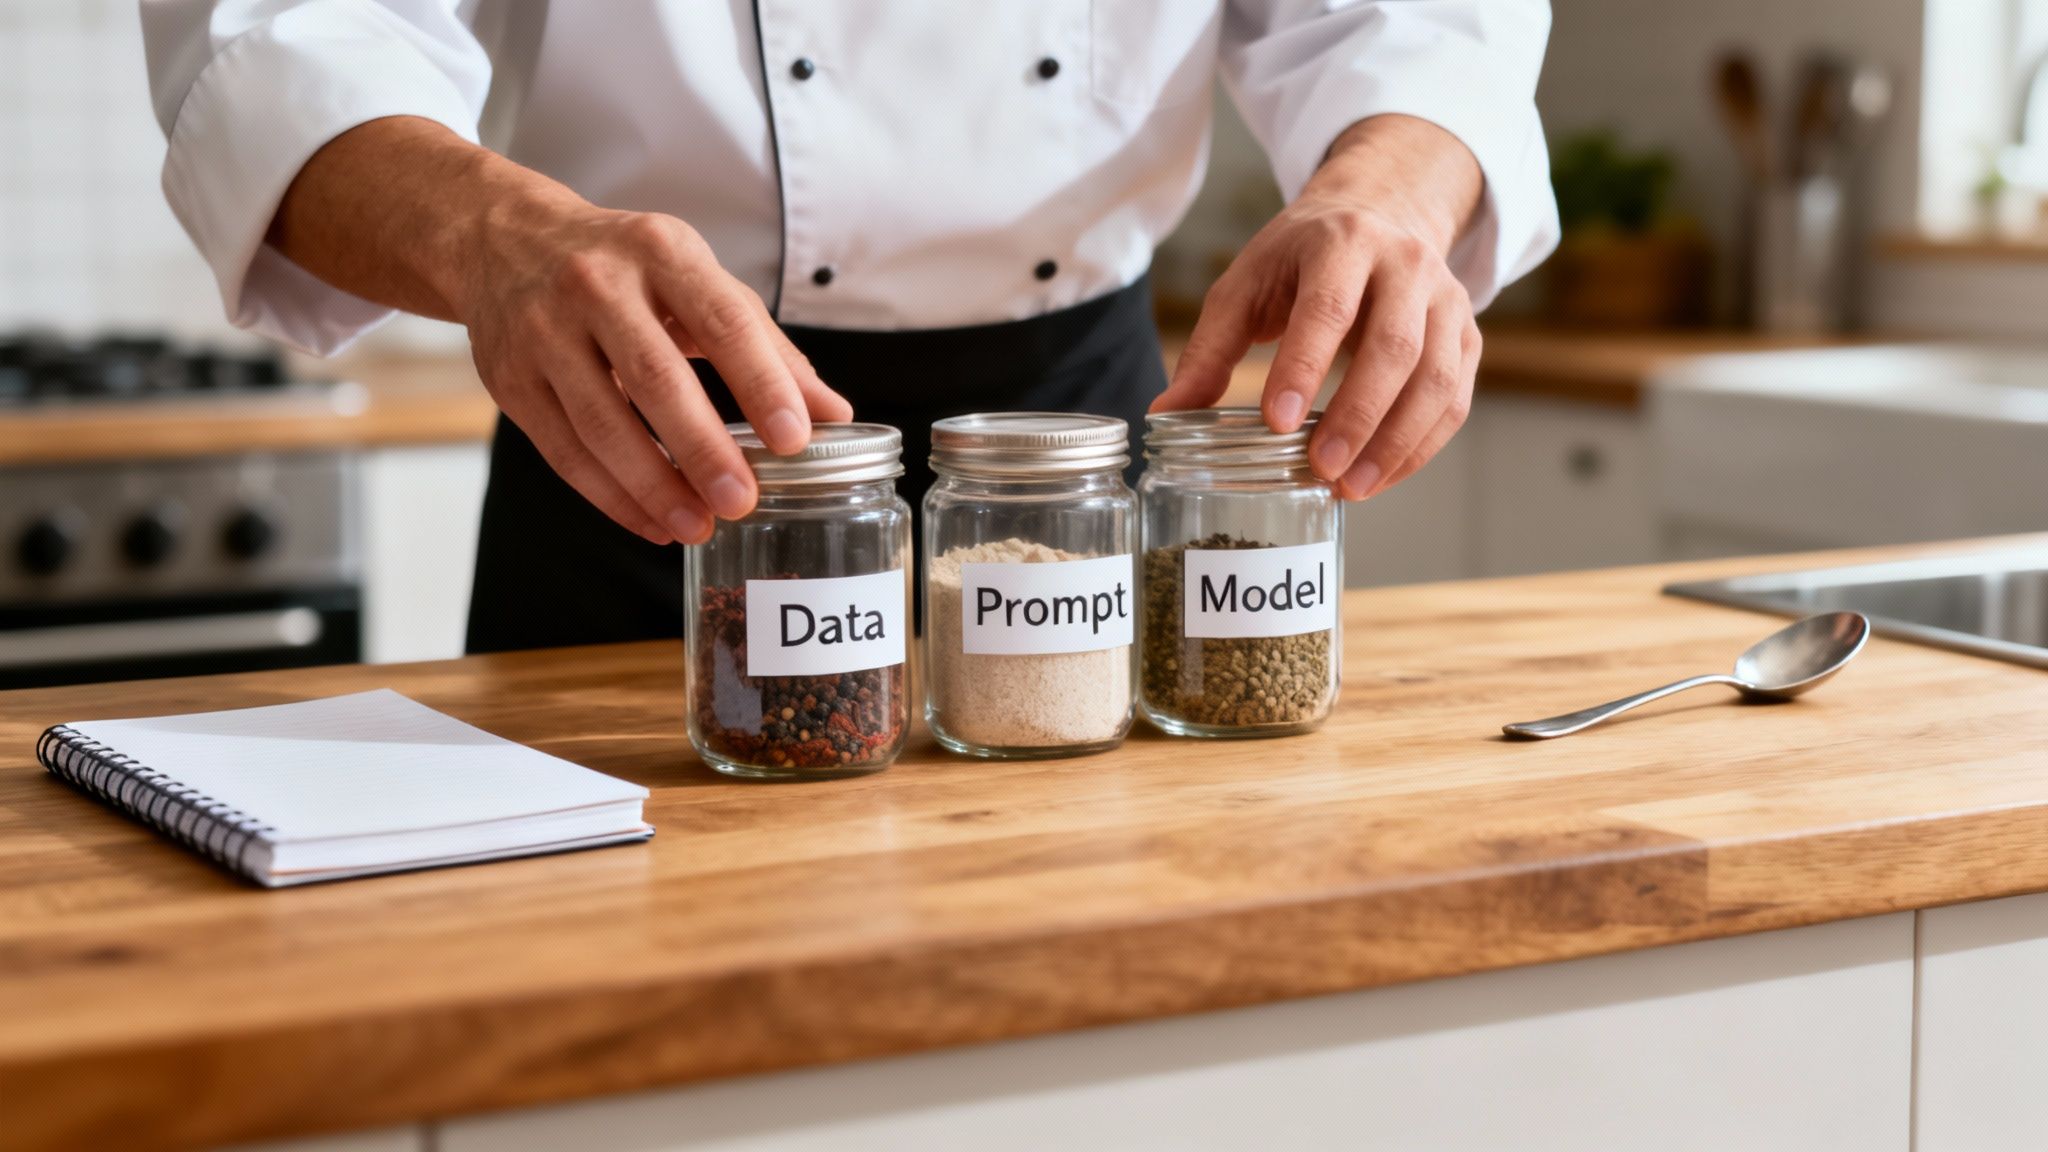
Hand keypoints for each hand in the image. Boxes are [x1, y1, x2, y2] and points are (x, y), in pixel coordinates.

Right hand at [267, 117, 849, 545]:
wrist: (502, 240)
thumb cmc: (623, 266)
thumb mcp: (696, 279)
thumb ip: (766, 346)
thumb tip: (833, 414)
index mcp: (660, 251)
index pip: (721, 321)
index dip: (760, 382)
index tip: (795, 439)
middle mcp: (595, 285)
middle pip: (655, 379)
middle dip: (702, 449)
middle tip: (744, 502)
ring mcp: (543, 333)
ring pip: (601, 426)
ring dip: (654, 487)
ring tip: (699, 526)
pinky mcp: (509, 380)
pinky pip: (564, 452)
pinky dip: (612, 497)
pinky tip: (653, 523)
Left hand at [1151, 115, 1483, 499]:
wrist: (1381, 213)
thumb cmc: (1301, 260)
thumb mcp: (1246, 284)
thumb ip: (1209, 348)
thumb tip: (1168, 413)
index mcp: (1341, 243)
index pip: (1327, 309)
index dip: (1304, 367)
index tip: (1278, 422)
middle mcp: (1404, 265)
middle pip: (1394, 347)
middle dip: (1357, 416)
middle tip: (1319, 469)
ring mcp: (1446, 300)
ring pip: (1435, 379)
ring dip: (1395, 442)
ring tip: (1351, 487)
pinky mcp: (1467, 335)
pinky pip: (1454, 399)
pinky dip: (1420, 446)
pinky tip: (1381, 476)